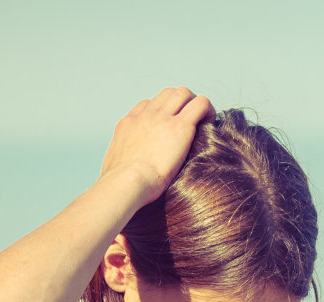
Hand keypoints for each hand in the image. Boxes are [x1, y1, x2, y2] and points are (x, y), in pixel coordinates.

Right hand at [100, 87, 214, 206]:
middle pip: (167, 94)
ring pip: (183, 93)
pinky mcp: (180, 127)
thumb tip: (118, 174)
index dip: (161, 112)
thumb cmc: (118, 186)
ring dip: (194, 103)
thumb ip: (120, 164)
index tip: (169, 126)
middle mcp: (144, 116)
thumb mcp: (112, 168)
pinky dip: (208, 110)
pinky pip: (200, 104)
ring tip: (203, 120)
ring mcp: (162, 118)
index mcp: (128, 125)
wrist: (125, 183)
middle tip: (191, 120)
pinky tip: (211, 123)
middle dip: (181, 102)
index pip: (146, 106)